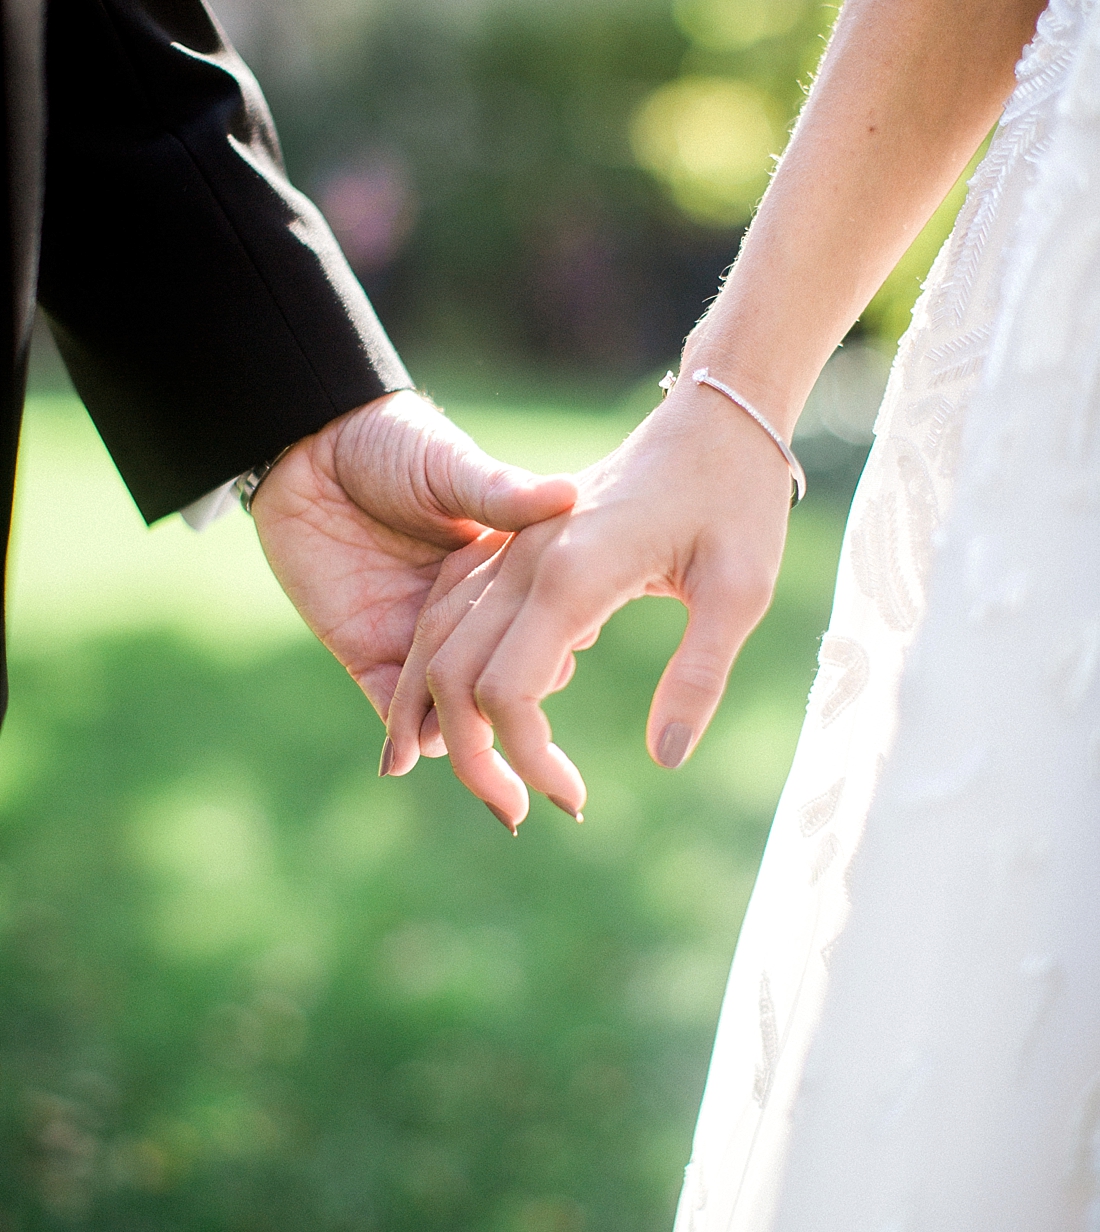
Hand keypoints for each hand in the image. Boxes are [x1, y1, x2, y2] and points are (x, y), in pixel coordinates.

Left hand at [249, 390, 576, 731]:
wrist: (308, 447)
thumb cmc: (391, 442)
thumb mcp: (452, 468)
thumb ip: (500, 493)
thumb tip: (568, 495)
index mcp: (500, 571)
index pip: (541, 630)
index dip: (556, 651)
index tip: (568, 659)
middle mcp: (465, 613)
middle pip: (498, 681)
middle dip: (512, 713)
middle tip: (524, 731)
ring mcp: (415, 635)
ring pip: (447, 707)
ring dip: (459, 735)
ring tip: (472, 754)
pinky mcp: (364, 649)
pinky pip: (388, 706)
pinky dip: (402, 736)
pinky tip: (414, 750)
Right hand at [383, 380, 793, 826]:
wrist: (714, 417)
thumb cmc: (737, 498)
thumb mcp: (743, 589)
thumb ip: (700, 674)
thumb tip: (666, 760)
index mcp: (572, 573)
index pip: (509, 694)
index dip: (528, 760)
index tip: (576, 801)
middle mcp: (523, 560)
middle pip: (452, 677)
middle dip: (471, 759)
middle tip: (518, 814)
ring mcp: (509, 547)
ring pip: (434, 643)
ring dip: (435, 718)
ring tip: (473, 778)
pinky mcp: (512, 542)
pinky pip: (447, 611)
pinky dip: (436, 668)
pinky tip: (452, 712)